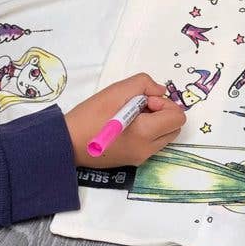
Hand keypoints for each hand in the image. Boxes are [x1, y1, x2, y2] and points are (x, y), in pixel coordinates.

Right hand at [66, 72, 185, 167]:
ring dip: (155, 123)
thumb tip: (159, 91)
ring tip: (131, 116)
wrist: (66, 142)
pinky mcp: (132, 161)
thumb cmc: (89, 116)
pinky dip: (147, 132)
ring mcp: (140, 158)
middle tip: (139, 107)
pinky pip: (151, 144)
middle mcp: (147, 150)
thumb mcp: (116, 90)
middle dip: (162, 113)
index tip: (143, 101)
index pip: (177, 117)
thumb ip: (144, 84)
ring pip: (164, 136)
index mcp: (145, 133)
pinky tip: (126, 126)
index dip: (164, 104)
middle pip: (174, 128)